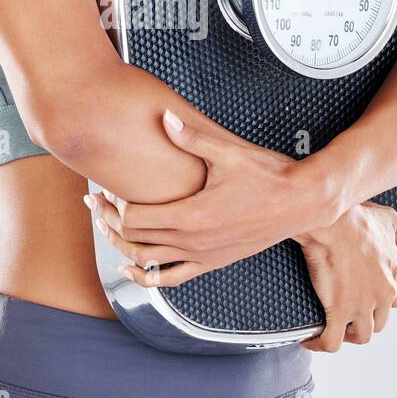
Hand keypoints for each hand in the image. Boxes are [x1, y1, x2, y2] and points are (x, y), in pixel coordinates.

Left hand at [84, 108, 332, 288]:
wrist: (301, 203)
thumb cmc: (269, 177)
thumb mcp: (228, 152)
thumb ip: (191, 137)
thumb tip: (164, 117)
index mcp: (191, 216)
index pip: (134, 218)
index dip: (113, 204)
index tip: (104, 188)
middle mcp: (193, 242)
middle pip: (134, 240)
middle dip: (109, 221)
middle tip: (96, 202)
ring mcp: (202, 256)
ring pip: (147, 262)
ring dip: (121, 247)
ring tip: (106, 227)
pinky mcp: (212, 262)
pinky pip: (172, 279)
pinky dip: (147, 278)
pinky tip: (132, 270)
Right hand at [295, 202, 396, 352]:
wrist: (331, 220)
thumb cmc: (357, 218)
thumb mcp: (393, 223)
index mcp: (394, 276)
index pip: (395, 301)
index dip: (380, 302)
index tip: (367, 297)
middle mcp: (382, 294)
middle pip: (378, 321)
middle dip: (364, 320)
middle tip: (346, 313)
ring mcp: (361, 305)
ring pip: (359, 335)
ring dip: (347, 335)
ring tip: (331, 327)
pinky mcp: (339, 310)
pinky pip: (331, 340)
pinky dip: (321, 344)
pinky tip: (312, 340)